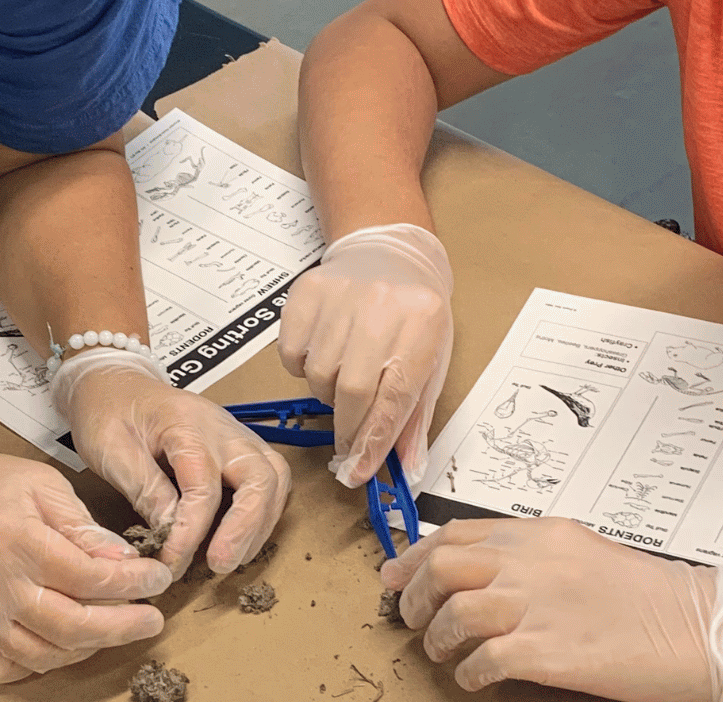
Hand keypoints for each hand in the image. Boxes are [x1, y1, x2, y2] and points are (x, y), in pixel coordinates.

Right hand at [0, 424, 171, 682]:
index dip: (133, 584)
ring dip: (90, 646)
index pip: (90, 577)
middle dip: (124, 626)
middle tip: (152, 620)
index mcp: (18, 541)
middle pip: (73, 626)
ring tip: (114, 626)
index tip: (158, 579)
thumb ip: (85, 527)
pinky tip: (66, 642)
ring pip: (47, 654)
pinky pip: (11, 670)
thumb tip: (124, 561)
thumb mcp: (44, 485)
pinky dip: (46, 662)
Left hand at [53, 348, 291, 574]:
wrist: (114, 382)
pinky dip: (263, 512)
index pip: (203, 485)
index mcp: (186, 423)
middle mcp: (222, 427)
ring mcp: (236, 435)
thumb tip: (172, 530)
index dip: (192, 530)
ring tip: (231, 559)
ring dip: (260, 524)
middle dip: (246, 528)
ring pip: (275, 478)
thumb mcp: (111, 450)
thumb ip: (144, 488)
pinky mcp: (239, 447)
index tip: (172, 562)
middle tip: (219, 566)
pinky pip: (270, 478)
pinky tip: (241, 538)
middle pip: (260, 477)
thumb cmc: (108, 412)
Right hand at [278, 222, 452, 486]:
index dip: (373, 443)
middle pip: (351, 391)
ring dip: (328, 392)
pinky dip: (302, 367)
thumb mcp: (431, 359)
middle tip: (348, 442)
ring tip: (345, 377)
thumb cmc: (415, 313)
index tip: (357, 471)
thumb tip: (404, 467)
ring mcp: (340, 293)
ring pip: (318, 375)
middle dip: (348, 428)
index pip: (394, 398)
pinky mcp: (306, 290)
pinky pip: (291, 353)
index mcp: (422, 323)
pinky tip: (323, 351)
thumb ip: (414, 415)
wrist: (391, 252)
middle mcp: (380, 305)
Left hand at [382, 517, 722, 700]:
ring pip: (455, 612)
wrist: (695, 626)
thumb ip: (529, 553)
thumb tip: (480, 567)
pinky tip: (478, 677)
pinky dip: (470, 672)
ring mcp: (537, 605)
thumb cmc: (647, 595)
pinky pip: (483, 659)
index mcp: (537, 534)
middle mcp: (530, 562)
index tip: (397, 573)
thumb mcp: (580, 552)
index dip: (416, 555)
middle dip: (416, 594)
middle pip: (444, 567)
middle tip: (413, 617)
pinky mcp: (547, 650)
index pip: (456, 534)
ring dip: (439, 637)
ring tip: (445, 652)